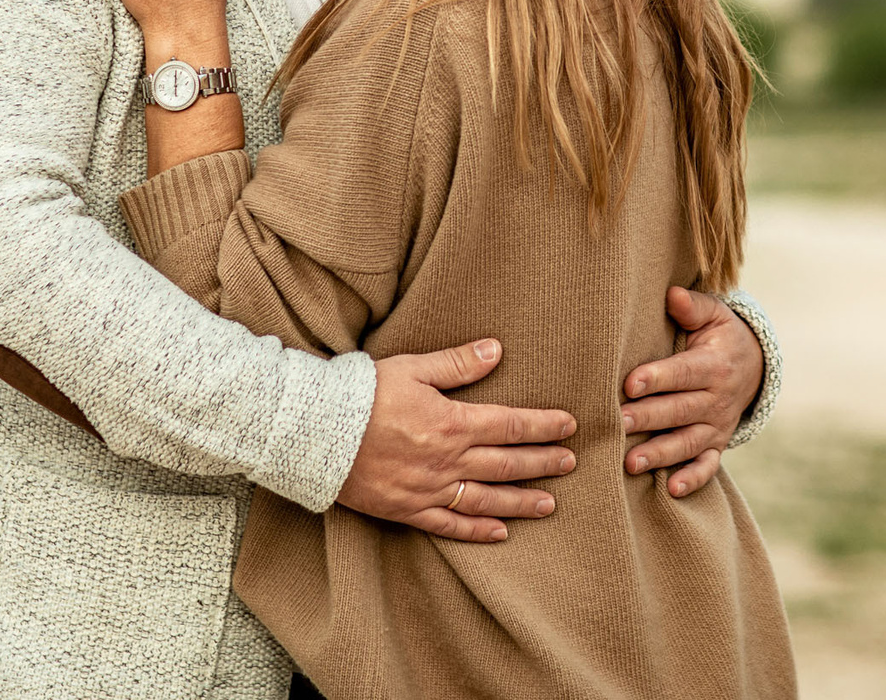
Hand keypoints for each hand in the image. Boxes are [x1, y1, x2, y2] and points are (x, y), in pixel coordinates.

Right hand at [339, 339, 578, 542]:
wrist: (315, 432)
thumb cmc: (363, 394)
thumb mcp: (413, 368)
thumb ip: (457, 363)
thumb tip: (497, 350)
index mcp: (451, 422)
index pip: (510, 425)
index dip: (543, 426)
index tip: (569, 426)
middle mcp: (446, 461)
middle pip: (506, 464)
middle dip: (542, 463)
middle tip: (571, 464)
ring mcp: (428, 489)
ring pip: (485, 500)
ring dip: (520, 502)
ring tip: (549, 504)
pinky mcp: (406, 509)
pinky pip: (449, 526)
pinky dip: (477, 532)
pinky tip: (500, 534)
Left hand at [618, 288, 761, 497]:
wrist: (753, 365)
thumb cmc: (719, 335)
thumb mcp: (713, 314)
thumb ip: (692, 306)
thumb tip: (672, 294)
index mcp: (713, 364)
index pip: (684, 373)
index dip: (658, 378)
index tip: (629, 383)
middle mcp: (717, 398)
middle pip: (681, 410)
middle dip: (649, 417)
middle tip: (618, 423)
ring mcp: (717, 424)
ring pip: (688, 442)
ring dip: (661, 453)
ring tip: (631, 462)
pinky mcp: (717, 444)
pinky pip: (708, 465)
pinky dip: (694, 478)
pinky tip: (673, 489)